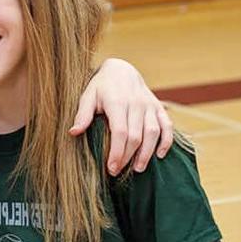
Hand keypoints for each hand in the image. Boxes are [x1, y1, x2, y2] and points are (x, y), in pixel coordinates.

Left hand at [70, 58, 172, 174]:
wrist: (122, 69)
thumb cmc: (101, 87)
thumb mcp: (88, 96)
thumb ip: (82, 114)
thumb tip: (73, 132)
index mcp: (117, 102)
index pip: (120, 132)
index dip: (116, 152)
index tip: (111, 168)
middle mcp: (136, 104)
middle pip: (136, 136)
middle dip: (127, 157)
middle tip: (118, 172)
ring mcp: (149, 106)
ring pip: (153, 133)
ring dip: (147, 153)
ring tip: (138, 169)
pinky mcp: (158, 107)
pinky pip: (167, 125)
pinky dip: (167, 141)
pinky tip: (160, 155)